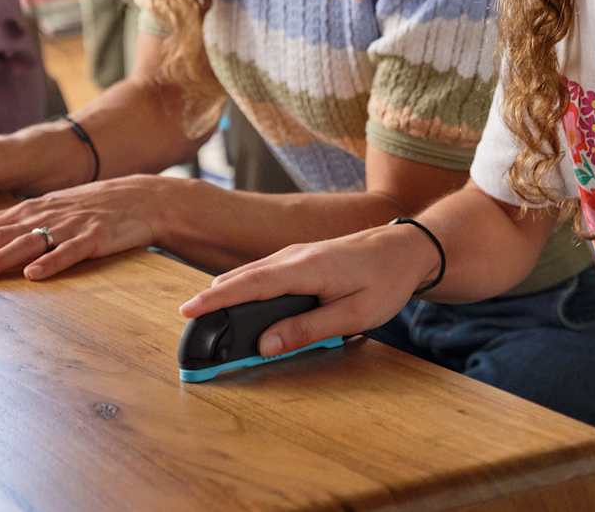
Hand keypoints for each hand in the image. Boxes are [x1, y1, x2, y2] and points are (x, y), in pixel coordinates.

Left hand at [0, 175, 171, 282]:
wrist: (140, 198)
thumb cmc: (87, 207)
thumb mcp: (41, 208)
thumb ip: (1, 220)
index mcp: (26, 212)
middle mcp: (40, 216)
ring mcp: (67, 227)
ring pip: (24, 245)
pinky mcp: (94, 238)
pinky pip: (70, 253)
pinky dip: (51, 263)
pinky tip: (34, 275)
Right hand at [179, 224, 437, 357]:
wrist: (407, 249)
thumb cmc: (385, 281)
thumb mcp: (353, 314)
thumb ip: (308, 330)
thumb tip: (265, 346)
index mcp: (303, 269)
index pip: (248, 286)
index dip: (215, 300)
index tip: (187, 311)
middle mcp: (293, 256)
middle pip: (241, 278)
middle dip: (212, 299)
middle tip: (188, 323)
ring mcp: (295, 253)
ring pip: (251, 273)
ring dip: (226, 292)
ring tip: (204, 314)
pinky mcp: (300, 257)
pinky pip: (263, 271)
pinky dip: (244, 285)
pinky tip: (238, 299)